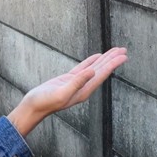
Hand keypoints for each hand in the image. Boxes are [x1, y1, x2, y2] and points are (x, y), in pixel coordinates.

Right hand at [8, 47, 127, 134]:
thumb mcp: (61, 93)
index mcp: (84, 90)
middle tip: (123, 50)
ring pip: (94, 67)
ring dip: (105, 59)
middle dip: (112, 59)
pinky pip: (83, 68)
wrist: (33, 107)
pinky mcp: (68, 80)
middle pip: (102, 70)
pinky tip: (97, 57)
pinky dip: (91, 61)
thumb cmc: (45, 102)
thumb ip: (77, 82)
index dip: (113, 64)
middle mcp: (83, 87)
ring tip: (115, 51)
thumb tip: (92, 71)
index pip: (102, 74)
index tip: (123, 56)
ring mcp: (76, 83)